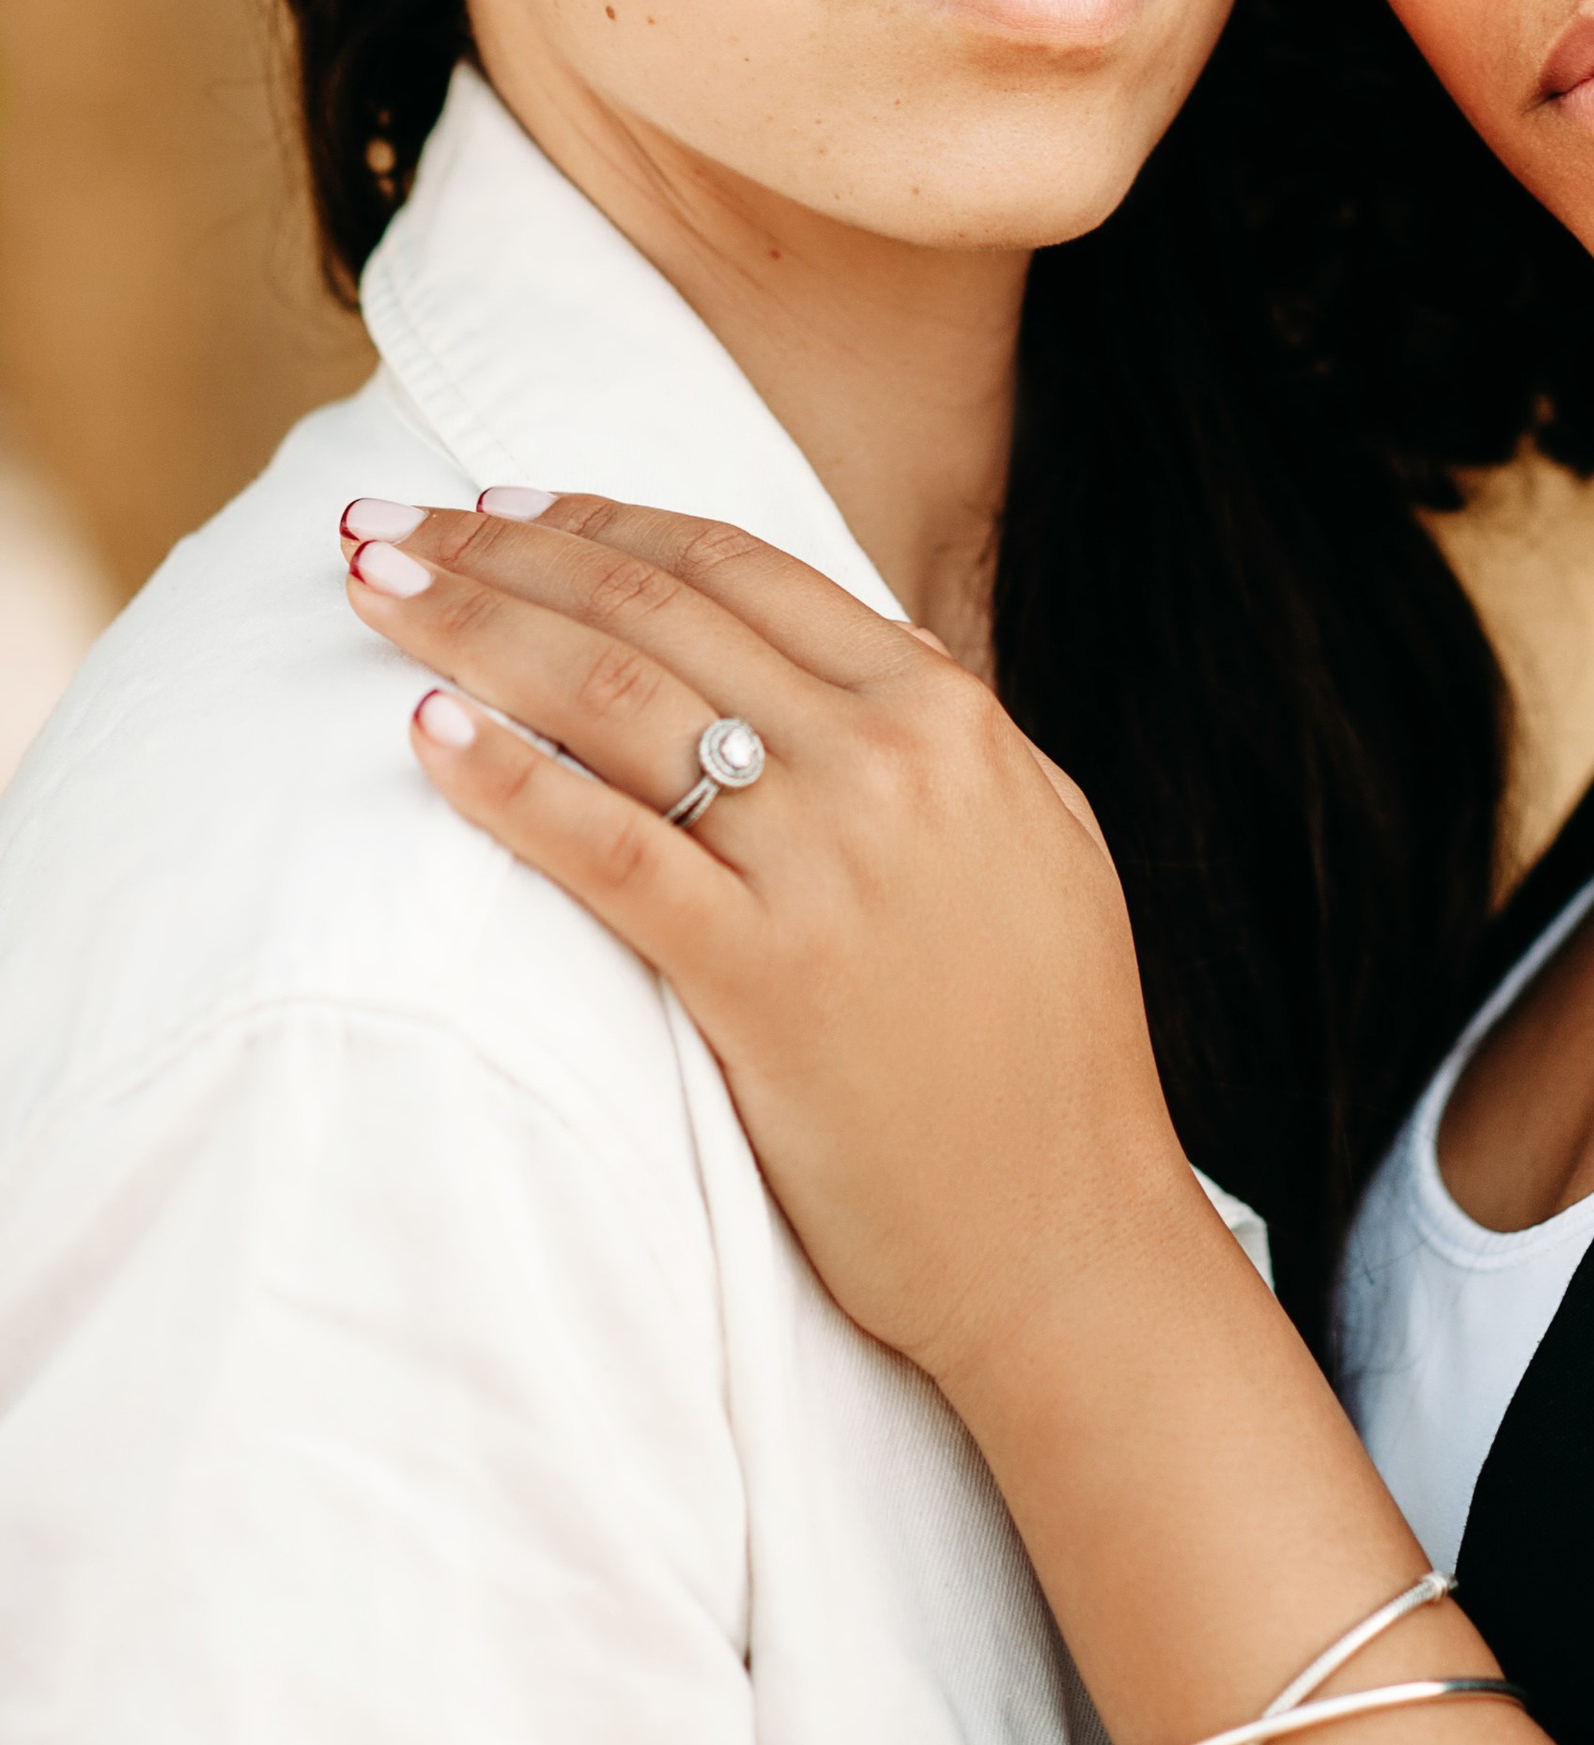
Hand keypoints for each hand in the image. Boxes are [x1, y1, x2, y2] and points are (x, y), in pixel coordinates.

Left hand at [338, 492, 1225, 1393]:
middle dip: (505, 552)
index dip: (605, 523)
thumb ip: (945, 740)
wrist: (1070, 1238)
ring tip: (373, 588)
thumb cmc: (1053, 1054)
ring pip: (617, 700)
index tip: (503, 506)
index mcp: (949, 716)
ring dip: (475, 628)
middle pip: (656, 612)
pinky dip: (508, 782)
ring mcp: (828, 866)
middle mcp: (889, 761)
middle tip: (391, 520)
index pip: (741, 570)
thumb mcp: (1037, 838)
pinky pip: (609, 850)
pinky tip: (426, 732)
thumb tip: (863, 658)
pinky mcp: (764, 978)